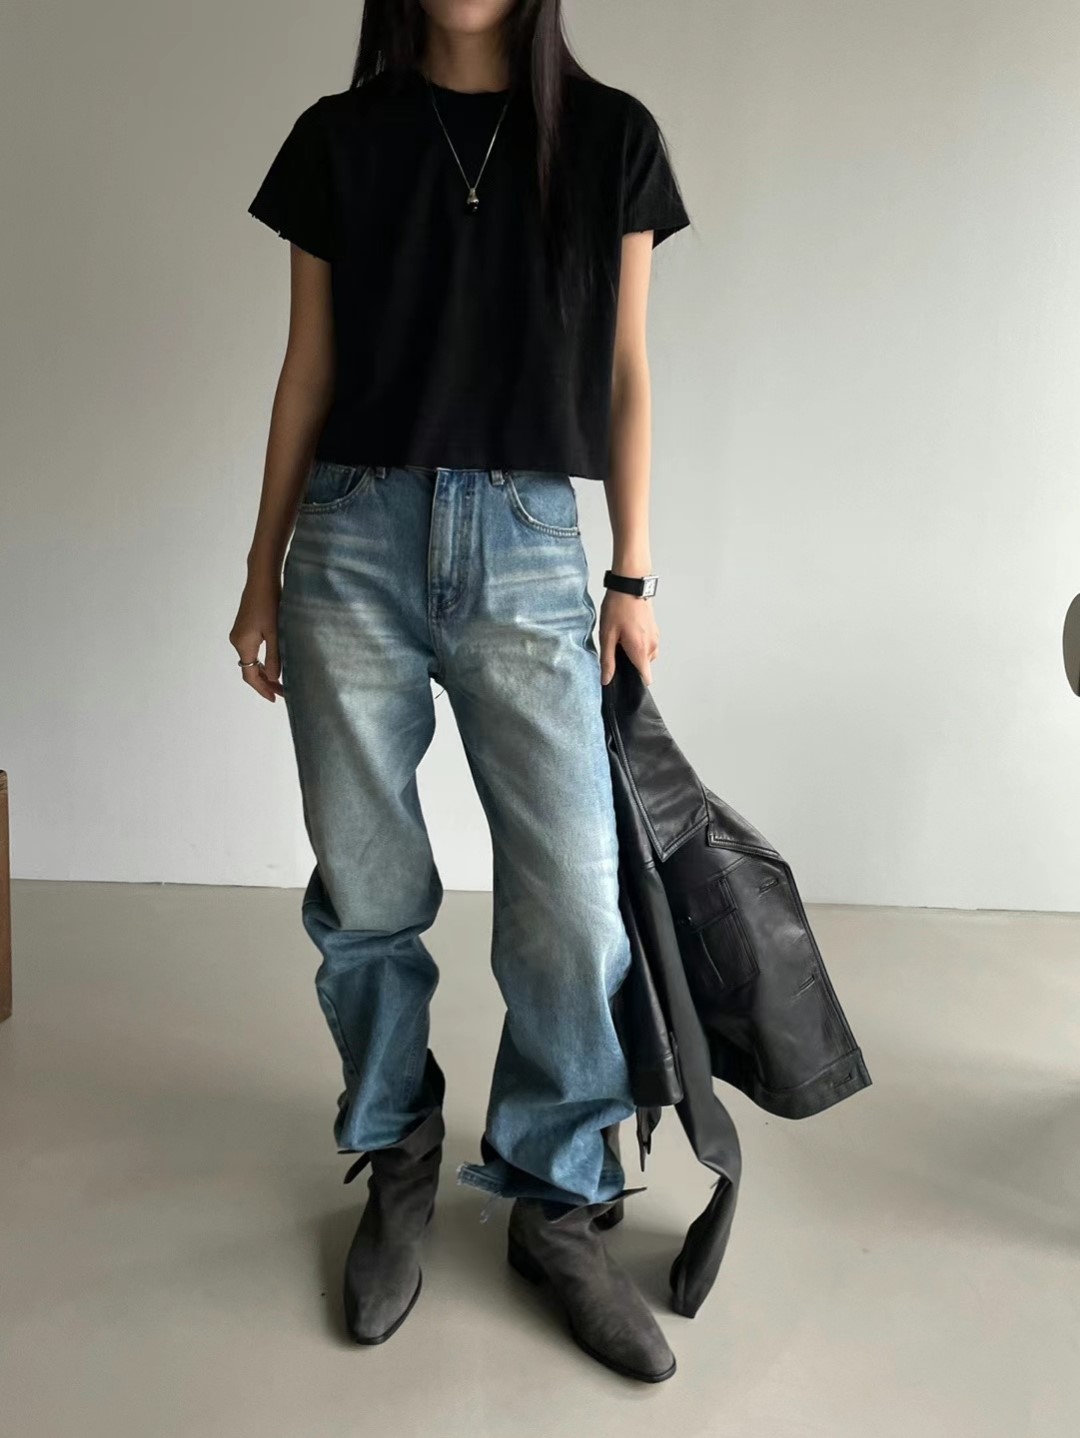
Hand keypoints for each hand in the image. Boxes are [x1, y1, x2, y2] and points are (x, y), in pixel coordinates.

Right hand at [229, 577, 284, 701]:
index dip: (262, 688)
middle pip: (249, 669)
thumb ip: (274, 656)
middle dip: (265, 682)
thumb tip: (273, 678)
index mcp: (243, 644)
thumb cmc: (269, 602)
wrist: (261, 578)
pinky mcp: (245, 627)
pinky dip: (262, 660)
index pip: (250, 675)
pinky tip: (275, 662)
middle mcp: (237, 641)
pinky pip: (252, 650)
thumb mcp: (275, 632)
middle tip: (282, 692)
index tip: (276, 698)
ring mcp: (240, 633)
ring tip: (281, 681)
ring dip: (265, 671)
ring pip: (251, 660)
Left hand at [598, 589, 659, 686]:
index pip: (646, 678)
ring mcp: (655, 637)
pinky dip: (637, 643)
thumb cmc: (618, 607)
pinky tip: (626, 632)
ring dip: (633, 652)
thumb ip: (608, 660)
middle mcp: (652, 646)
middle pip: (643, 667)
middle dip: (630, 664)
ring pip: (645, 655)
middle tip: (615, 651)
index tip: (623, 680)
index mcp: (641, 650)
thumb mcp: (607, 636)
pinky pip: (647, 644)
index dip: (634, 683)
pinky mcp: (654, 630)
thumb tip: (607, 680)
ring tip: (619, 639)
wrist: (630, 584)